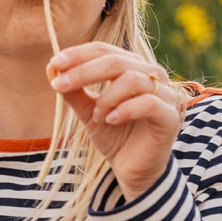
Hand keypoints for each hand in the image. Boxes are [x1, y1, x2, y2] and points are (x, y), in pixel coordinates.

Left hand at [48, 42, 181, 201]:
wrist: (133, 170)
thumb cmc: (113, 136)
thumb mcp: (87, 112)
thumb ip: (74, 92)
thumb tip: (51, 68)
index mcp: (131, 67)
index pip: (104, 50)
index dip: (78, 55)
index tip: (54, 65)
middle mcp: (151, 75)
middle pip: (116, 61)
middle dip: (83, 72)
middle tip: (60, 85)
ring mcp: (164, 94)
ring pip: (132, 79)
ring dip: (106, 97)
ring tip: (96, 117)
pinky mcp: (169, 116)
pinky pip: (148, 103)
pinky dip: (124, 110)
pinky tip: (110, 120)